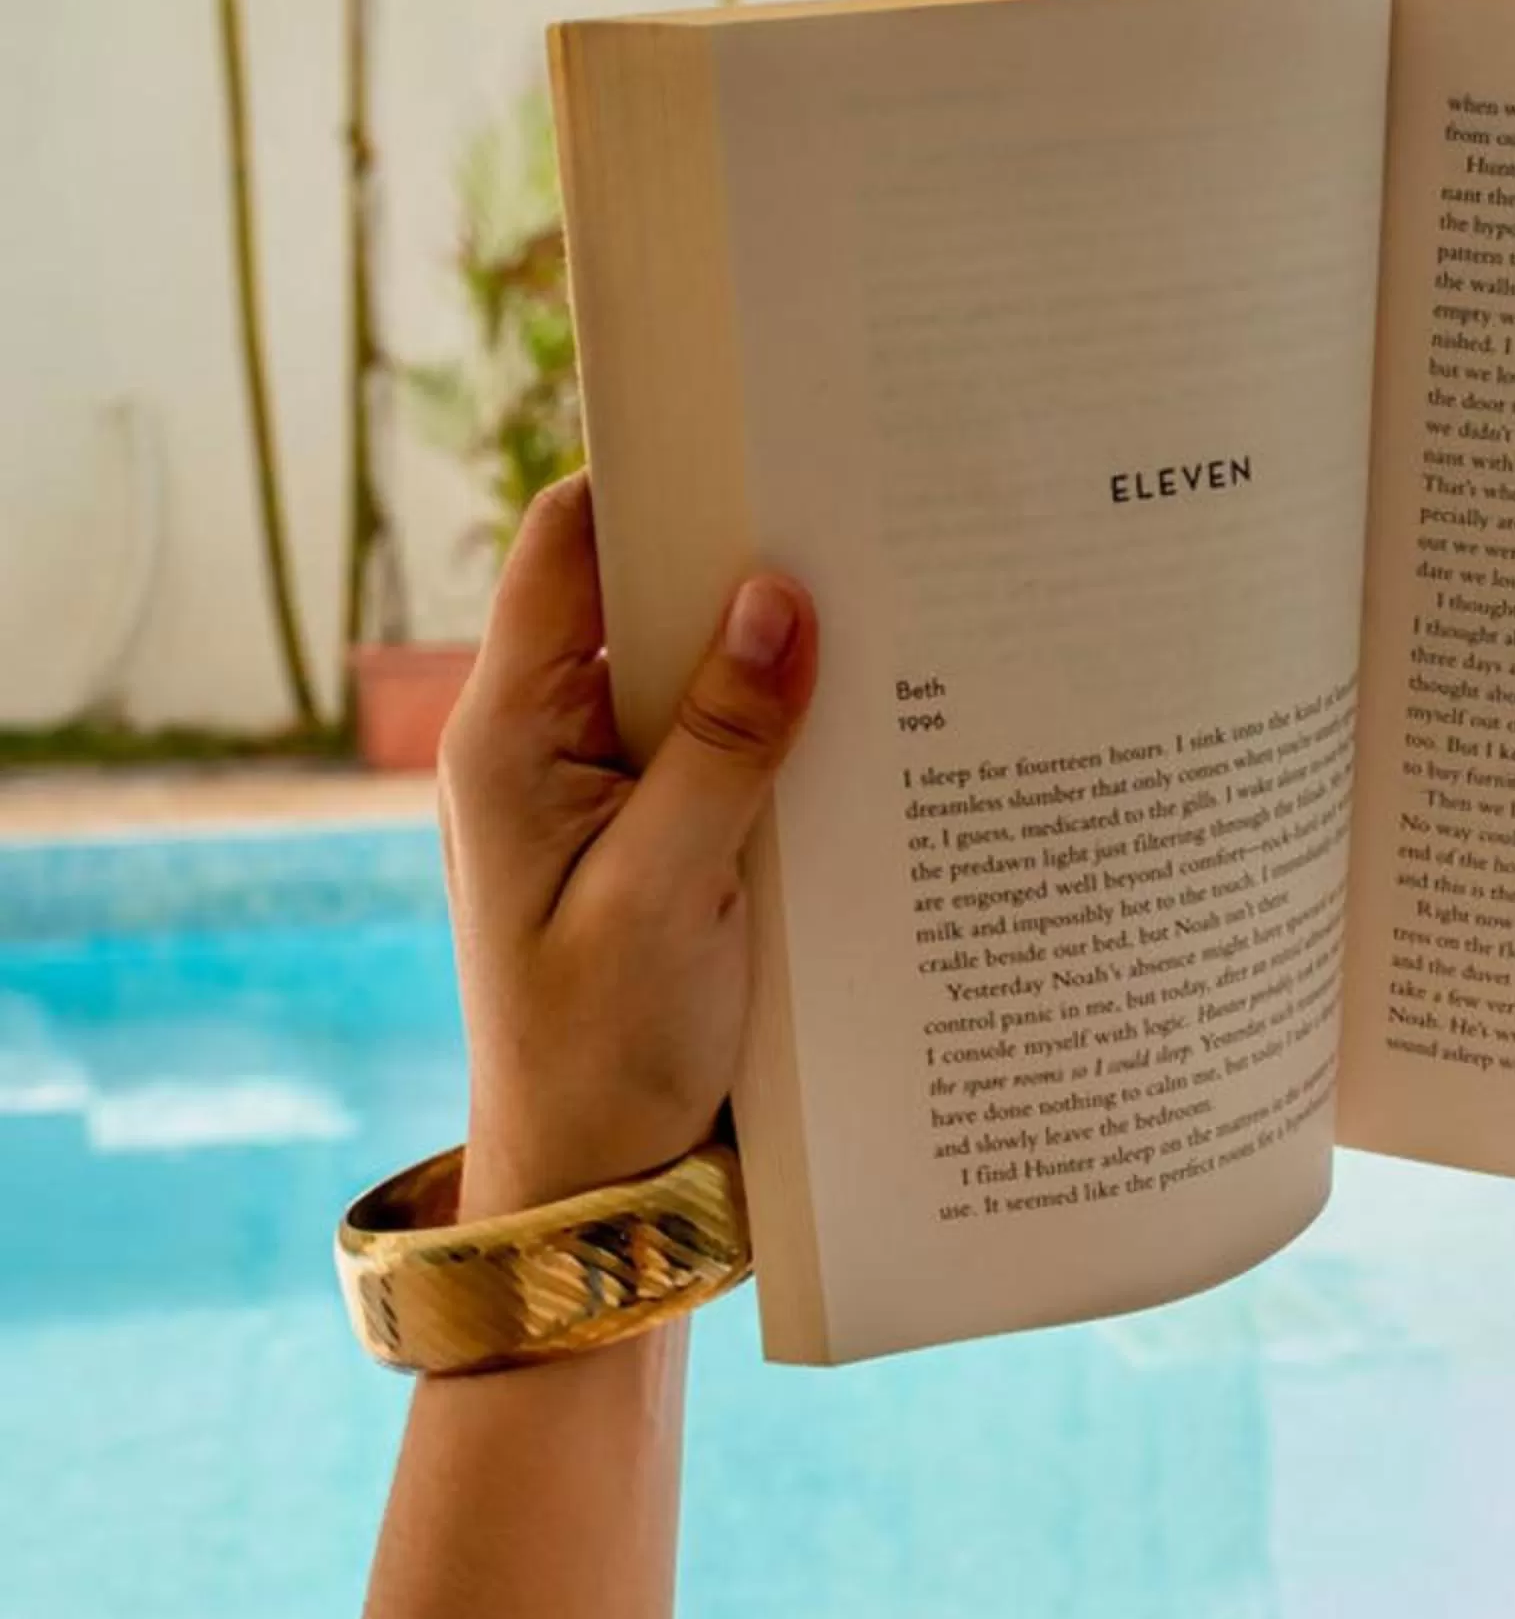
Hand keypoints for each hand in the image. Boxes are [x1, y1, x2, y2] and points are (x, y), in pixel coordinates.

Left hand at [436, 474, 819, 1220]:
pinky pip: (728, 744)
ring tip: (899, 601)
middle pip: (646, 593)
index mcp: (510, 735)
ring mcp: (610, 790)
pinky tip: (881, 720)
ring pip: (701, 669)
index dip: (651, 471)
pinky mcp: (666, 837)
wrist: (595, 1193)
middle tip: (867, 509)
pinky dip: (793, 724)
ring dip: (784, 645)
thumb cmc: (603, 1055)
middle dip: (747, 552)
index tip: (758, 425)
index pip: (566, 542)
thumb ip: (720, 742)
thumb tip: (779, 592)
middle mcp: (552, 743)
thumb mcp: (665, 895)